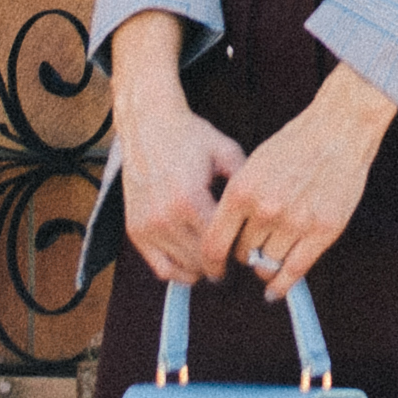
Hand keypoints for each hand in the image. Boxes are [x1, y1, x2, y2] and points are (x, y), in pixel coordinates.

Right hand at [117, 88, 247, 286]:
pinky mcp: (135, 229)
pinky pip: (160, 267)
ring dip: (202, 268)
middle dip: (221, 263)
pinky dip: (178, 271)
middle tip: (233, 255)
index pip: (219, 246)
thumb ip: (245, 182)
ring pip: (183, 267)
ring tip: (215, 257)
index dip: (237, 252)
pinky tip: (193, 263)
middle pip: (202, 261)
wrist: (148, 125)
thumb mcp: (225, 152)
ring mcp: (147, 225)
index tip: (247, 250)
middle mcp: (165, 216)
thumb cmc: (189, 137)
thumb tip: (262, 214)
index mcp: (190, 199)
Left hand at [205, 64, 396, 296]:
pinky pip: (295, 271)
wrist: (339, 129)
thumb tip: (225, 234)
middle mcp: (265, 209)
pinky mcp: (323, 231)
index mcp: (242, 190)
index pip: (214, 243)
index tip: (212, 270)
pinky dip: (283, 286)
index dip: (210, 263)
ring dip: (265, 267)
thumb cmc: (295, 143)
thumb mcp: (253, 164)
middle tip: (250, 251)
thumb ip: (237, 199)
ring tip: (268, 259)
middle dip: (244, 255)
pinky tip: (275, 291)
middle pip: (242, 255)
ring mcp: (295, 222)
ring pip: (267, 265)